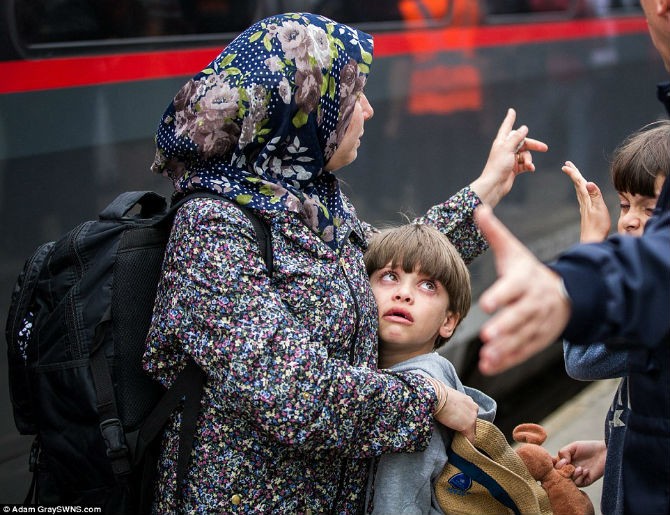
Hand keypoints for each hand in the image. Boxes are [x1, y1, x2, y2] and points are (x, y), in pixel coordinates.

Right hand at [434, 387, 477, 442]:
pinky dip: (466, 443)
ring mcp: (472, 417)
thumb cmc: (437, 395)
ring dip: (465, 435)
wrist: (436, 396)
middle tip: (456, 433)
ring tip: (457, 440)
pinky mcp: (468, 425)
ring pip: (472, 431)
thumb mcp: (448, 398)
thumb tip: (448, 412)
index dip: (463, 420)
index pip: (469, 414)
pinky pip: (470, 438)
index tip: (457, 425)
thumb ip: (453, 405)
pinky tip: (460, 446)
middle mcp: (474, 407)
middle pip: (472, 422)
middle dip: (465, 427)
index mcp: (468, 400)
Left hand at [470, 108, 548, 206]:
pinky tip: (530, 169)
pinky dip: (528, 166)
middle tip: (544, 148)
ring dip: (529, 159)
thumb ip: (516, 138)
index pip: (507, 127)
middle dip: (533, 145)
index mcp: (501, 142)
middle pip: (522, 142)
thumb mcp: (508, 149)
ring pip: (525, 154)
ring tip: (528, 165)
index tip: (511, 111)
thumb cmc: (498, 166)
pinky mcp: (513, 168)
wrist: (494, 185)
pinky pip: (524, 164)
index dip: (510, 119)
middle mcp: (505, 149)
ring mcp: (510, 159)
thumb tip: (524, 128)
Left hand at [474, 205, 571, 374]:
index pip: (513, 288)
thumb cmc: (529, 271)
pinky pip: (522, 351)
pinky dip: (507, 360)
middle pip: (520, 316)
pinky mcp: (538, 339)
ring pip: (522, 337)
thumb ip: (496, 233)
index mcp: (525, 281)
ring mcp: (538, 323)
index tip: (486, 304)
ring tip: (486, 357)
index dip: (501, 296)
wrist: (566, 293)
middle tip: (487, 336)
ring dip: (505, 348)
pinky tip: (488, 366)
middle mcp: (534, 303)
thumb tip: (478, 208)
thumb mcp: (515, 251)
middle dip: (505, 327)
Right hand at [556, 440, 606, 486]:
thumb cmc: (589, 447)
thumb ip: (563, 452)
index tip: (561, 460)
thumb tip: (561, 462)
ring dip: (573, 474)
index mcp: (564, 461)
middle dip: (562, 470)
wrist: (605, 452)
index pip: (553, 466)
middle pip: (558, 474)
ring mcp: (577, 476)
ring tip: (580, 468)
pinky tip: (586, 471)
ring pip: (568, 480)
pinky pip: (578, 484)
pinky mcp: (585, 481)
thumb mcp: (573, 446)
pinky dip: (580, 477)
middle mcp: (569, 469)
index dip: (553, 465)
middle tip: (569, 464)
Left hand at [562, 160, 610, 242]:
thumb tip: (589, 182)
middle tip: (567, 164)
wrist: (593, 240)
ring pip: (579, 190)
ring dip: (576, 181)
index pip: (579, 183)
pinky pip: (582, 197)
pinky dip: (581, 190)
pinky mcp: (587, 212)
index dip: (573, 173)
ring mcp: (584, 207)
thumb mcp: (599, 209)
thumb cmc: (598, 226)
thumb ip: (595, 196)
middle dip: (573, 173)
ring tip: (574, 174)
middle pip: (577, 184)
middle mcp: (584, 201)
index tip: (566, 165)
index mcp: (586, 199)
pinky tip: (581, 192)